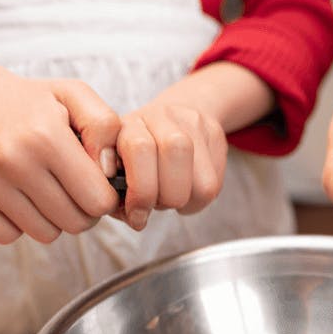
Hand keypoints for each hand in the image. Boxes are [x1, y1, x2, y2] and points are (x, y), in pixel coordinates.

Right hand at [0, 60, 120, 243]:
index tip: (97, 185)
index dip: (105, 197)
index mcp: (47, 135)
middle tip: (74, 190)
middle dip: (82, 211)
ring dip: (52, 218)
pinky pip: (8, 235)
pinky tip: (17, 195)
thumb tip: (108, 171)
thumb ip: (106, 127)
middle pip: (74, 223)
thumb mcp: (76, 96)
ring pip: (43, 234)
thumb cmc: (34, 103)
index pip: (98, 201)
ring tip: (46, 189)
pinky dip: (18, 222)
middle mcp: (11, 158)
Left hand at [113, 100, 226, 230]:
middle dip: (167, 196)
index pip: (140, 148)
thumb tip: (134, 217)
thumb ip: (118, 193)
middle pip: (175, 152)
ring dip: (186, 201)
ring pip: (202, 177)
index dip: (140, 190)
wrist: (171, 117)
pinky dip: (199, 199)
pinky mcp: (215, 135)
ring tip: (172, 199)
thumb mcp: (116, 168)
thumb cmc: (136, 155)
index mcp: (129, 124)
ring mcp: (193, 123)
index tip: (137, 213)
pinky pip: (215, 182)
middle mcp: (162, 116)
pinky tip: (187, 193)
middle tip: (158, 204)